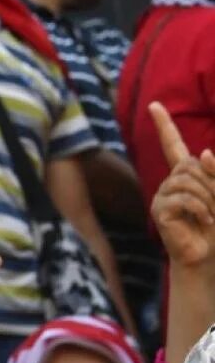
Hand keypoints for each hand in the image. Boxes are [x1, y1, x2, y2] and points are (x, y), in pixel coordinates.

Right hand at [150, 101, 214, 268]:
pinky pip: (182, 198)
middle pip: (190, 164)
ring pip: (187, 179)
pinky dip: (200, 208)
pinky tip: (204, 220)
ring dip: (208, 197)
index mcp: (186, 175)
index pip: (173, 145)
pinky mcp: (160, 211)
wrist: (209, 257)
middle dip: (211, 182)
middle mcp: (170, 182)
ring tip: (211, 216)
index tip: (154, 105)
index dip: (164, 125)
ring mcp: (162, 196)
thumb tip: (204, 153)